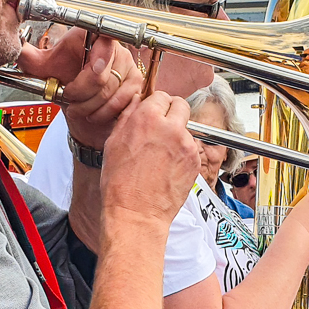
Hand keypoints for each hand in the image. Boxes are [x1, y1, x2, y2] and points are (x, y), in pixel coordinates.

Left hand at [19, 29, 140, 150]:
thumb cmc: (67, 80)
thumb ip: (29, 58)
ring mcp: (129, 67)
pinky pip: (121, 103)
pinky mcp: (136, 85)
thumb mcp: (45, 69)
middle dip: (80, 94)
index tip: (75, 80)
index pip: (102, 42)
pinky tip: (93, 113)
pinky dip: (103, 113)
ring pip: (110, 93)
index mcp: (95, 36)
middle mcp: (117, 48)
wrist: (82, 102)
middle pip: (101, 76)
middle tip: (69, 98)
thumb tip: (14, 49)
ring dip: (89, 107)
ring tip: (78, 108)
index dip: (91, 64)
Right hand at [101, 92, 200, 224]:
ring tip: (161, 154)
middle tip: (163, 126)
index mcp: (147, 118)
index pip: (160, 96)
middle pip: (180, 105)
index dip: (156, 105)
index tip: (154, 113)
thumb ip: (128, 116)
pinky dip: (182, 153)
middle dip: (172, 111)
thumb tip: (137, 101)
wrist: (136, 212)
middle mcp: (170, 127)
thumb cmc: (120, 183)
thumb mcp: (113, 142)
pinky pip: (191, 148)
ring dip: (177, 134)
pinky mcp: (195, 161)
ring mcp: (186, 144)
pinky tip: (168, 167)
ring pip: (186, 128)